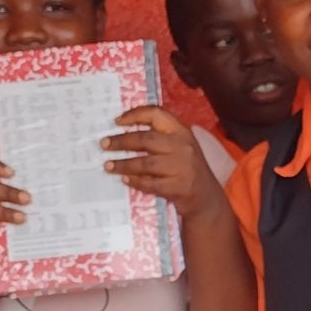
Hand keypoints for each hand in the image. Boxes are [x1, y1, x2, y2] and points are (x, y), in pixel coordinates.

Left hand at [105, 104, 228, 220]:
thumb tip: (123, 132)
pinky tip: (125, 180)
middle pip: (146, 139)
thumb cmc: (186, 168)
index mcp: (181, 131)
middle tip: (104, 144)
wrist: (206, 196)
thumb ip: (160, 137)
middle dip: (121, 142)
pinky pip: (151, 184)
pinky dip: (136, 181)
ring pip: (145, 163)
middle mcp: (182, 146)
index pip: (157, 114)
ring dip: (123, 164)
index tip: (117, 121)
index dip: (135, 115)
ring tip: (108, 165)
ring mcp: (181, 167)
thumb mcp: (180, 146)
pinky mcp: (178, 187)